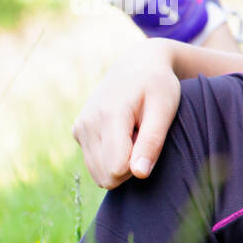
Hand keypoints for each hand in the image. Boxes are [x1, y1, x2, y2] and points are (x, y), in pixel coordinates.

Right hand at [72, 39, 179, 187]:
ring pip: (99, 174)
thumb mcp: (164, 110)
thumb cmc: (158, 87)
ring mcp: (79, 127)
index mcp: (109, 116)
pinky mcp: (78, 131)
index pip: (118, 168)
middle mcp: (87, 123)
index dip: (139, 165)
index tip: (149, 142)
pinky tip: (123, 134)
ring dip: (121, 163)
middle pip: (107, 176)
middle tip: (144, 139)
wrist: (137, 65)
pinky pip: (95, 164)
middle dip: (130, 168)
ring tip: (134, 136)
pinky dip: (111, 156)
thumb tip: (139, 174)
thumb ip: (151, 142)